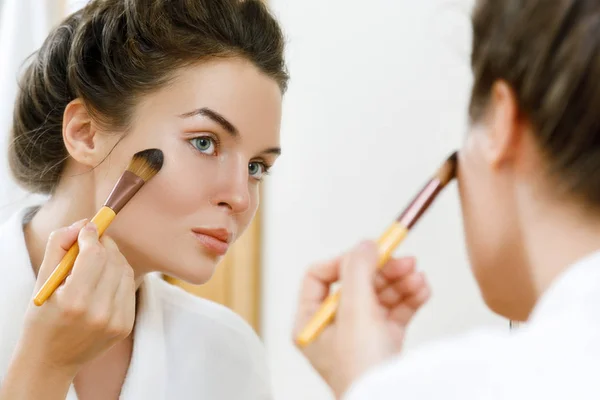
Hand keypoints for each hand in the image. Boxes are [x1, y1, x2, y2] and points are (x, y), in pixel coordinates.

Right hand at [17, 220, 135, 375]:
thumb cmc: (42, 317)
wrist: (51, 361)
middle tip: (93, 240)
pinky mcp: (125, 326)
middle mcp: (99, 312)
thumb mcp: (43, 282)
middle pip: (113, 261)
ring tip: (97, 260)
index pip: (95, 255)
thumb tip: (83, 223)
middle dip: (104, 245)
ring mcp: (116, 321)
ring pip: (125, 272)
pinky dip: (119, 277)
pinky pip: (129, 288)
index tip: (87, 229)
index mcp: (74, 301)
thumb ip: (60, 247)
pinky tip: (104, 280)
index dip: (92, 236)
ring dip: (113, 259)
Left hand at [293, 241, 429, 397]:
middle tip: (405, 260)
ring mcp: (359, 334)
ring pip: (379, 295)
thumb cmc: (361, 371)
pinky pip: (395, 311)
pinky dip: (409, 298)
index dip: (344, 261)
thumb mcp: (355, 312)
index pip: (319, 277)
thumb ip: (358, 271)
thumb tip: (364, 243)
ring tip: (418, 277)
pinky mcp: (383, 342)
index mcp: (311, 321)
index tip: (368, 255)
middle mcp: (333, 327)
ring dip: (400, 282)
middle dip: (382, 270)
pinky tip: (423, 290)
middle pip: (356, 282)